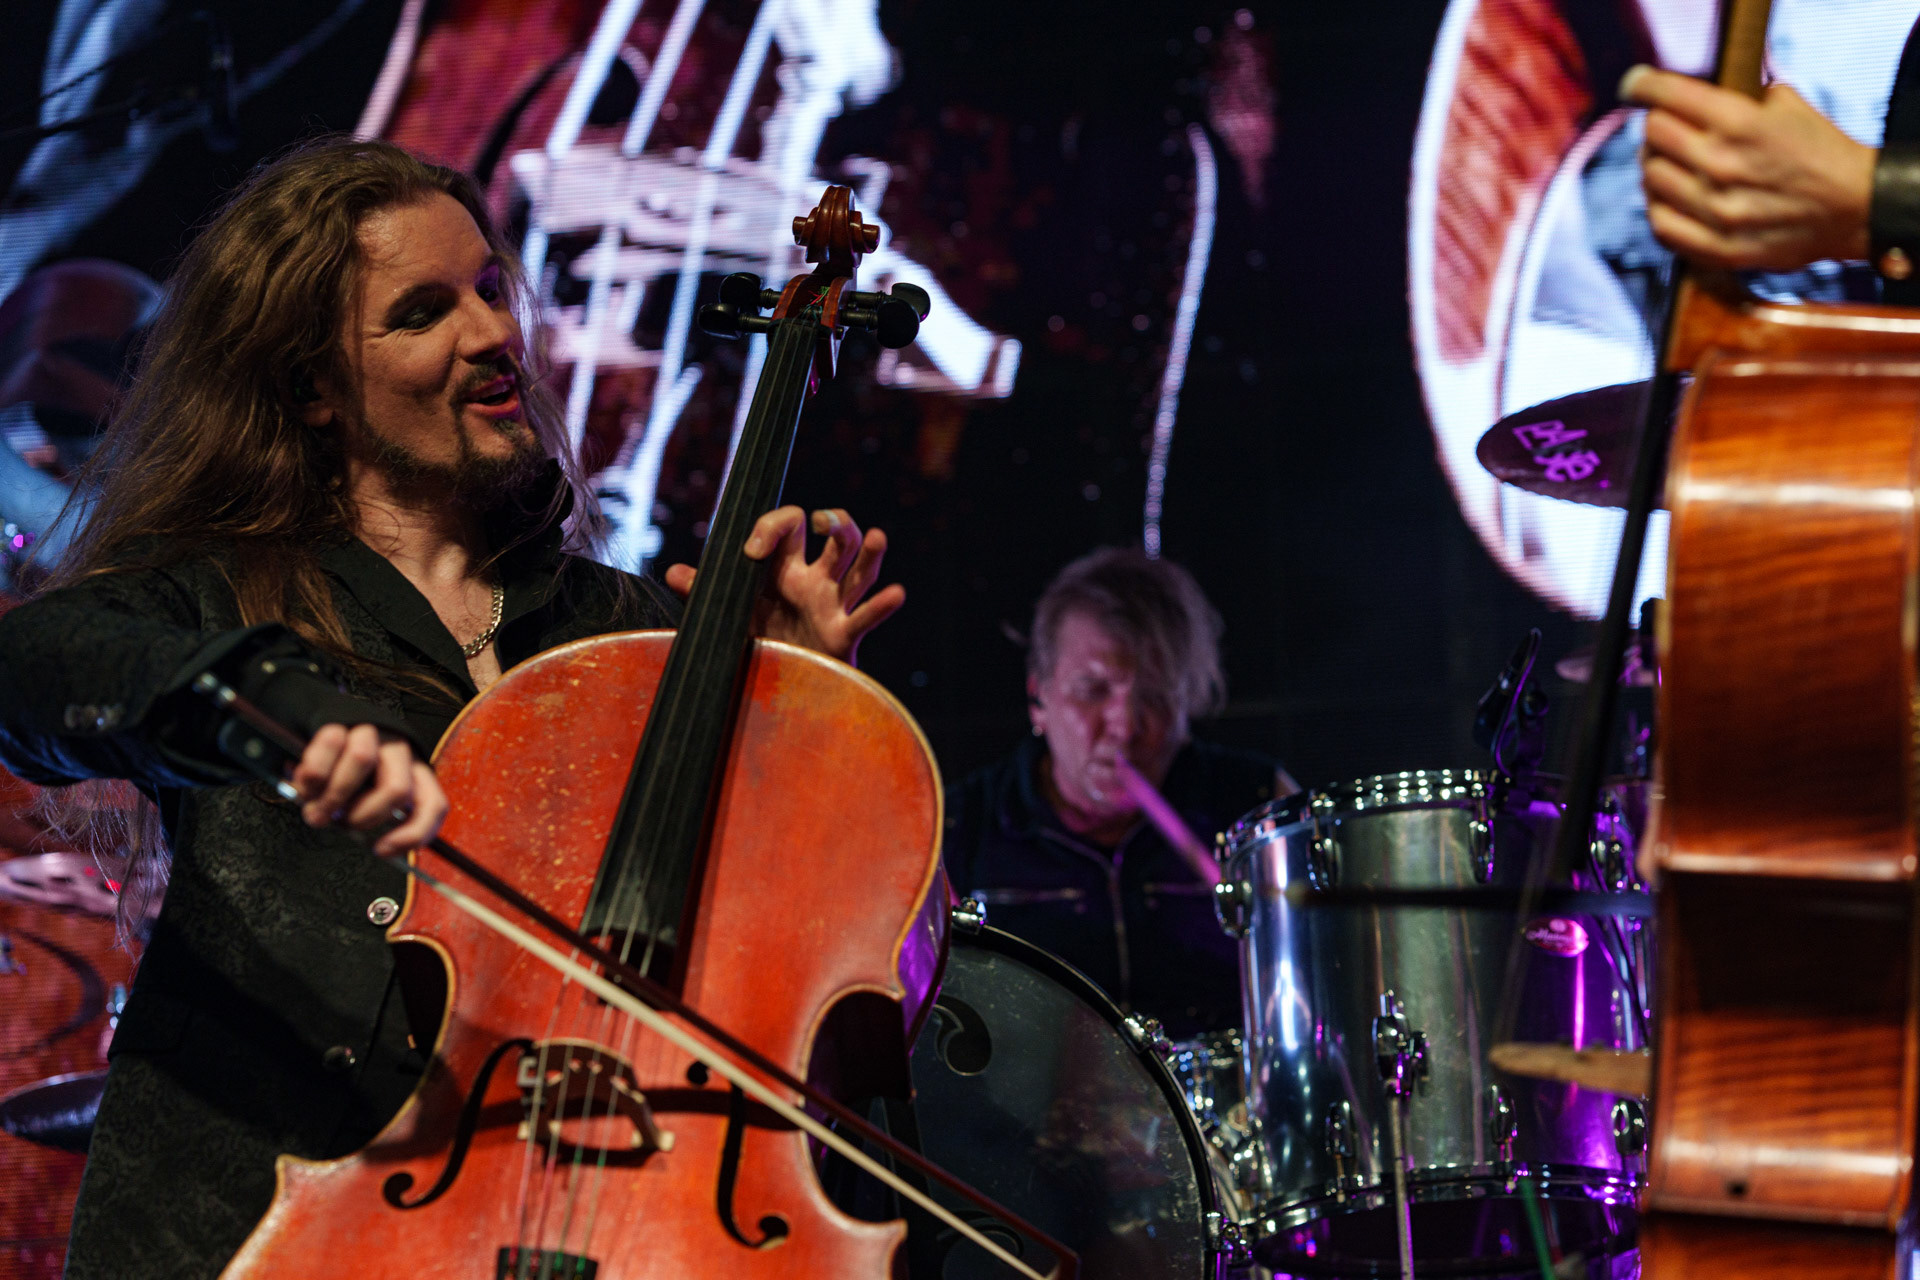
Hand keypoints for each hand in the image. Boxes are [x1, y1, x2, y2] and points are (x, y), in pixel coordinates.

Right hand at [288, 723, 447, 856]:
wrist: (322, 739)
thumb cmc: (346, 781)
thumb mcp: (366, 805)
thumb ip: (373, 820)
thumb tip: (375, 845)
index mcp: (415, 776)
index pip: (433, 806)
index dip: (413, 834)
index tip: (382, 849)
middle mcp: (399, 753)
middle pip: (397, 788)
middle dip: (365, 816)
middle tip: (341, 823)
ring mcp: (371, 735)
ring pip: (362, 759)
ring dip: (335, 795)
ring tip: (318, 811)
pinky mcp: (340, 725)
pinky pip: (329, 744)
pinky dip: (313, 774)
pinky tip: (306, 788)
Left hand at [663, 507, 905, 664]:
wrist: (775, 690)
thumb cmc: (757, 643)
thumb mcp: (728, 614)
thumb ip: (704, 591)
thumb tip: (673, 573)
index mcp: (785, 569)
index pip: (789, 527)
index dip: (772, 528)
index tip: (752, 551)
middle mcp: (815, 581)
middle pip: (837, 537)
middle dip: (835, 521)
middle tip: (822, 523)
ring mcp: (833, 605)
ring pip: (860, 569)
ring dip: (870, 552)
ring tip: (875, 536)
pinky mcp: (843, 636)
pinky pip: (866, 618)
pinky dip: (881, 607)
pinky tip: (895, 594)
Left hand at [1622, 65, 1874, 269]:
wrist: (1855, 209)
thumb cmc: (1820, 153)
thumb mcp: (1787, 107)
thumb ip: (1738, 98)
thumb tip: (1690, 99)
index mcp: (1739, 123)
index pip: (1667, 96)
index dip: (1644, 85)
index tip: (1636, 86)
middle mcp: (1720, 164)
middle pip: (1653, 134)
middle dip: (1658, 126)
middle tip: (1669, 130)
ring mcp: (1715, 209)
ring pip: (1650, 178)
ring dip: (1657, 168)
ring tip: (1674, 166)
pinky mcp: (1717, 247)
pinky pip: (1660, 225)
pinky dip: (1659, 209)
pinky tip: (1672, 200)